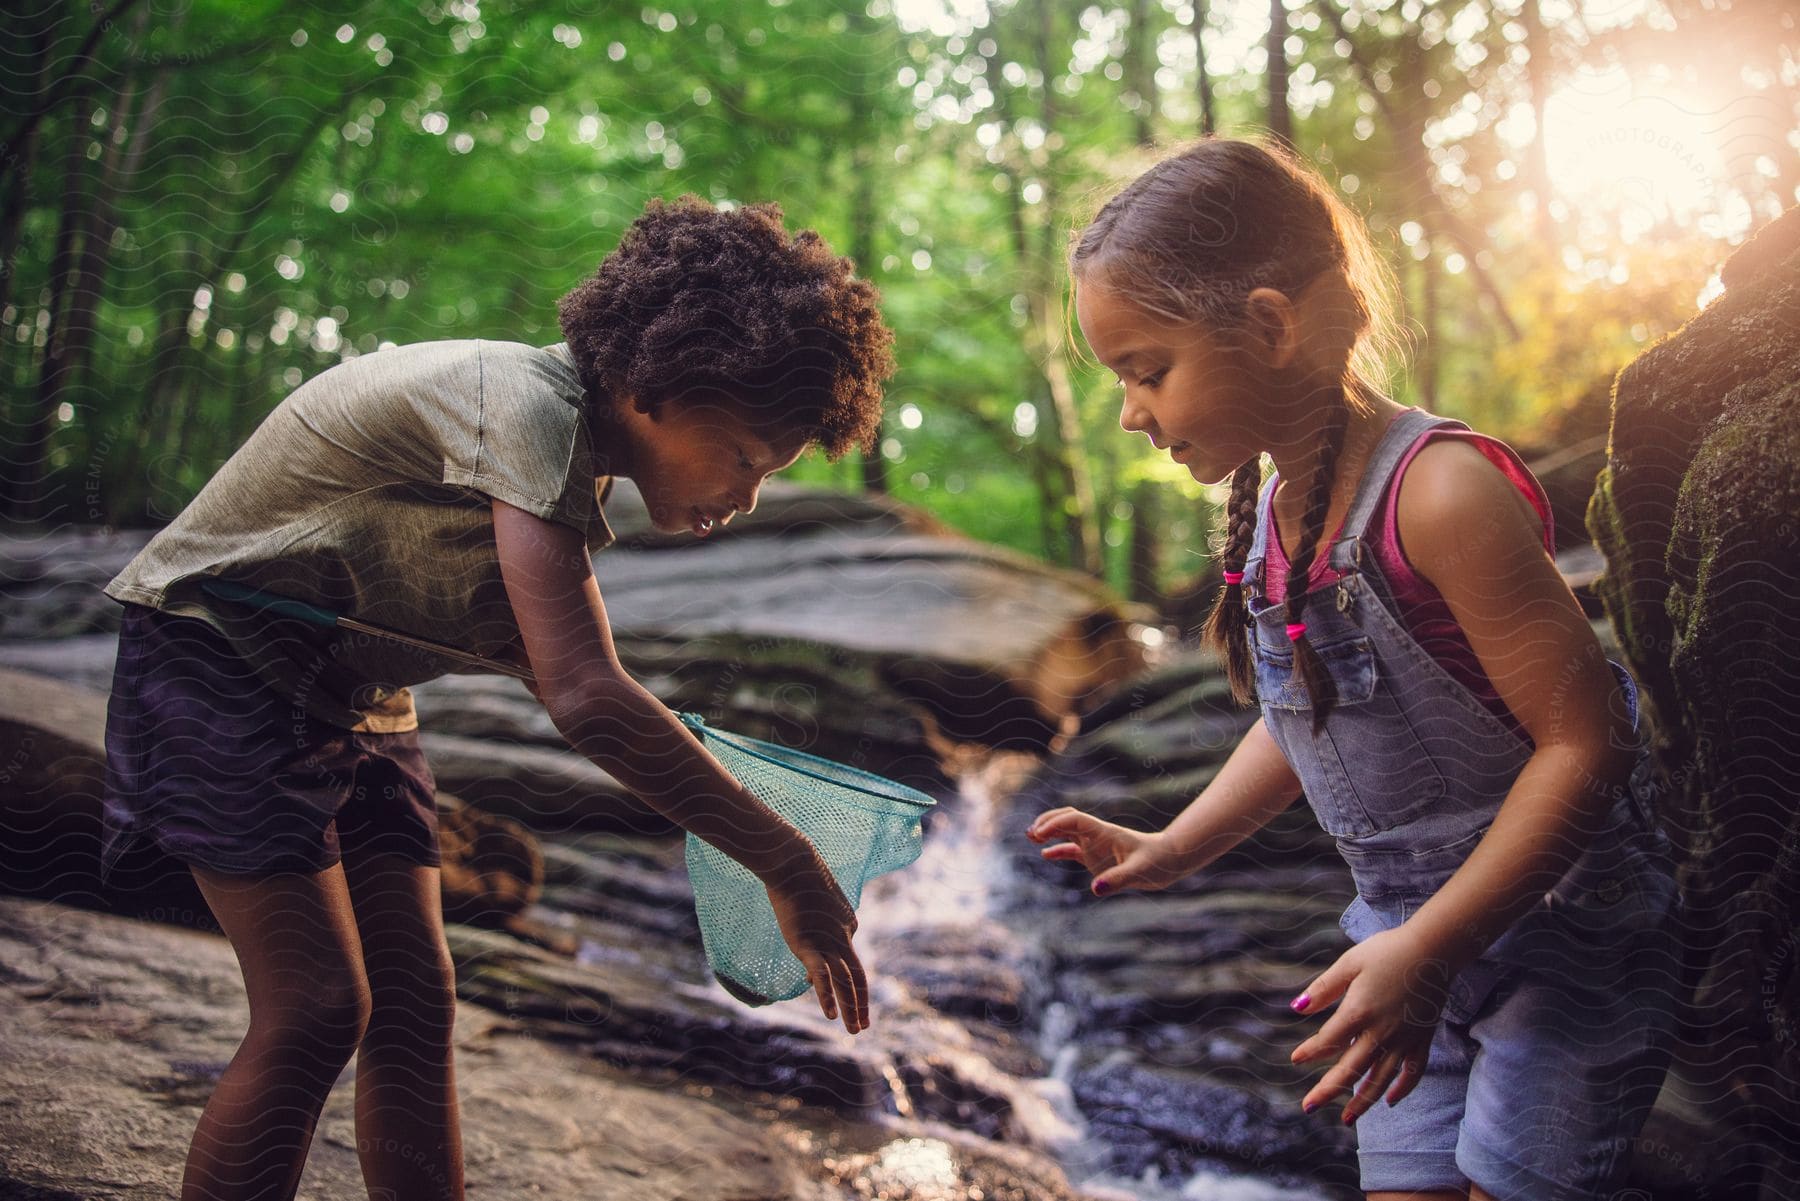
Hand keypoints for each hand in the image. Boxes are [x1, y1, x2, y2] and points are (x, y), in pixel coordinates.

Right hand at [762, 856, 869, 1034]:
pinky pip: (823, 978)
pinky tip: (831, 1016)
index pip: (847, 959)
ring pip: (845, 982)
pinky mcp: (810, 945)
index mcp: (847, 925)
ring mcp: (828, 942)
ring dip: (850, 1008)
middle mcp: (843, 936)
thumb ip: (814, 928)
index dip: (842, 979)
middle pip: (857, 977)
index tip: (828, 993)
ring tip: (855, 1030)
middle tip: (863, 1027)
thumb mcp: (811, 907)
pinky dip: (827, 997)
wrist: (793, 862)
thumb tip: (810, 956)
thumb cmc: (798, 879)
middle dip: (860, 1004)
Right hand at [1025, 807, 1188, 893]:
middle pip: (1066, 818)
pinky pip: (1072, 850)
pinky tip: (1045, 855)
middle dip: (1048, 821)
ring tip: (1031, 837)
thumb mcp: (1140, 871)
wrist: (1168, 861)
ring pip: (1066, 831)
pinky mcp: (1095, 857)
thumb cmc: (1157, 861)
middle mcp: (1096, 835)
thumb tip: (1095, 889)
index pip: (1074, 819)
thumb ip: (1118, 879)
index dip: (1055, 824)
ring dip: (1049, 831)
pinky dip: (1058, 850)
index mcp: (1104, 832)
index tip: (1040, 835)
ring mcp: (1094, 845)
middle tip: (1032, 833)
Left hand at [1289, 925, 1452, 1122]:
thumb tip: (1296, 1008)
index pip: (1328, 1041)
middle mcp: (1381, 1032)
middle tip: (1308, 1107)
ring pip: (1380, 1079)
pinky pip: (1412, 1072)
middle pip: (1351, 1069)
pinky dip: (1402, 1089)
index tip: (1296, 1059)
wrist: (1433, 949)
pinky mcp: (1422, 1040)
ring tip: (1347, 1119)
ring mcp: (1404, 1039)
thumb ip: (1324, 988)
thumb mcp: (1349, 963)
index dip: (1310, 1052)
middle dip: (1328, 1090)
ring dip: (1362, 1100)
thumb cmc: (1387, 951)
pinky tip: (1390, 1101)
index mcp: (1359, 1012)